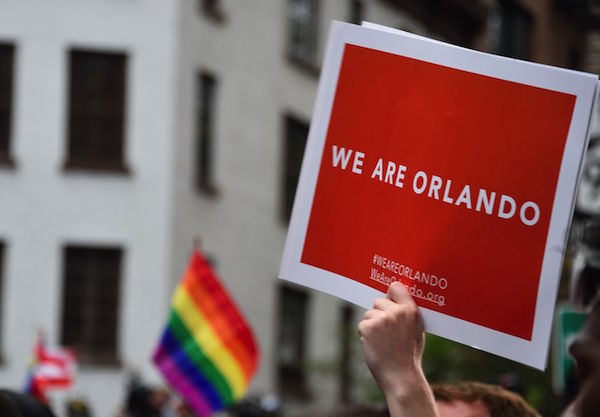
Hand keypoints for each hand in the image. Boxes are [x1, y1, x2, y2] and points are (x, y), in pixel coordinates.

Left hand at [358, 282, 436, 416]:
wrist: (401, 377)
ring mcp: (382, 319)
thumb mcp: (416, 331)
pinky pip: (362, 325)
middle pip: (378, 301)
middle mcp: (397, 312)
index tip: (389, 299)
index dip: (390, 294)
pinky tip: (376, 346)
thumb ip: (406, 314)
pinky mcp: (368, 327)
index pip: (396, 287)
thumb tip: (392, 301)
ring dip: (372, 326)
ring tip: (383, 342)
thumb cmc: (408, 356)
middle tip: (387, 333)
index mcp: (411, 311)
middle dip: (379, 313)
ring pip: (369, 314)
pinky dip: (365, 335)